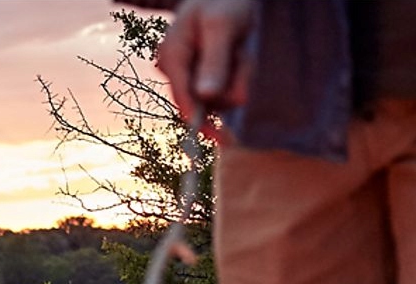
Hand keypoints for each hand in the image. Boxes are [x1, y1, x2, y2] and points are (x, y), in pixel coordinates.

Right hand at [153, 0, 255, 125]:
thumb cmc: (223, 3)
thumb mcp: (221, 27)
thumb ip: (214, 62)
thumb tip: (206, 97)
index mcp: (173, 56)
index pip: (183, 97)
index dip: (199, 120)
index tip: (219, 138)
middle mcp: (177, 70)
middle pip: (205, 100)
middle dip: (231, 82)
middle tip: (241, 54)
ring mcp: (191, 76)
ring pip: (220, 97)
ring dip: (239, 77)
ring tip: (240, 50)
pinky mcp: (205, 80)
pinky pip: (226, 91)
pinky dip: (239, 76)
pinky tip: (239, 55)